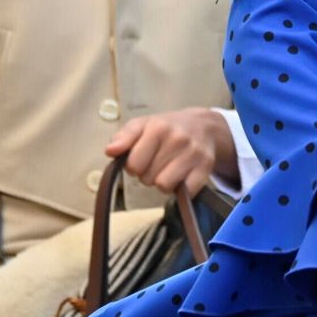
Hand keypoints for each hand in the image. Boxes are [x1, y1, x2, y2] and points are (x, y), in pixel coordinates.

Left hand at [107, 107, 236, 195]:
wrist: (204, 126)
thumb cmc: (167, 128)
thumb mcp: (142, 125)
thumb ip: (123, 137)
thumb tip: (110, 150)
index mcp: (158, 127)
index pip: (133, 165)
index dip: (133, 165)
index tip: (141, 158)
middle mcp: (178, 139)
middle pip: (147, 177)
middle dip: (149, 173)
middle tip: (158, 161)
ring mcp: (194, 153)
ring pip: (164, 186)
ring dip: (163, 182)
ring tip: (169, 168)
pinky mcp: (206, 167)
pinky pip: (185, 192)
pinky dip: (181, 188)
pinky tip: (182, 175)